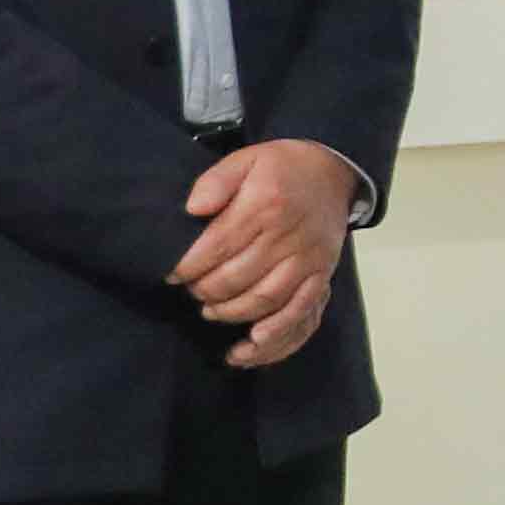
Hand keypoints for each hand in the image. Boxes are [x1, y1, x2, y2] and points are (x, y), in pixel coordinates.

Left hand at [175, 139, 360, 367]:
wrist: (332, 173)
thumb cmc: (280, 169)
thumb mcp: (245, 159)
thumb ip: (215, 181)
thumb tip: (192, 210)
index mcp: (266, 205)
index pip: (217, 246)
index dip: (188, 267)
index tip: (172, 274)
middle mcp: (289, 235)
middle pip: (236, 278)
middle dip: (204, 291)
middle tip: (192, 291)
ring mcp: (309, 260)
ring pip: (264, 300)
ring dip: (230, 313)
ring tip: (211, 310)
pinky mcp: (322, 276)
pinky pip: (301, 314)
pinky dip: (275, 335)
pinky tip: (250, 344)